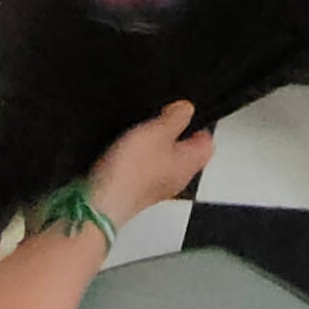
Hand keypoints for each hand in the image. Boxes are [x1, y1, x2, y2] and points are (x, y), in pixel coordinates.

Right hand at [89, 99, 212, 227]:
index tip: (185, 114)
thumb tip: (187, 108)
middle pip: (186, 154)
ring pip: (165, 161)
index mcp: (189, 164)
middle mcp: (177, 179)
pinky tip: (127, 151)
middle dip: (176, 135)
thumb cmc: (131, 172)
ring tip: (143, 133)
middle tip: (163, 121)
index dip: (199, 126)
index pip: (207, 144)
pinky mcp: (137, 190)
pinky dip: (139, 158)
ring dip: (155, 146)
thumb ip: (176, 117)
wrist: (101, 200)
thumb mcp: (158, 131)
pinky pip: (145, 170)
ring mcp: (157, 187)